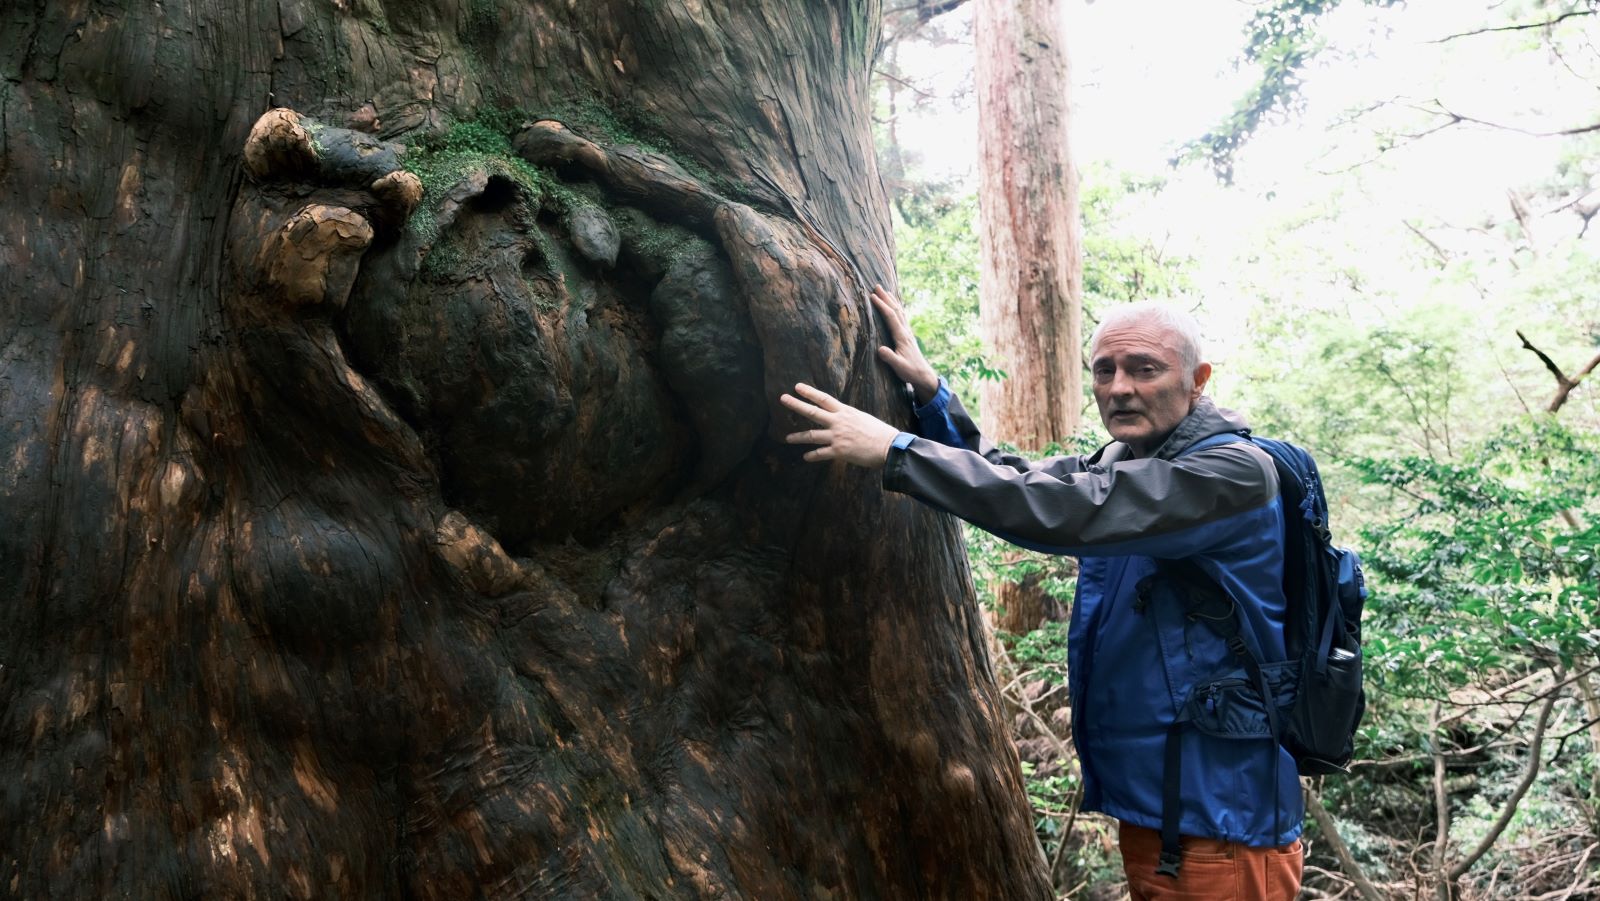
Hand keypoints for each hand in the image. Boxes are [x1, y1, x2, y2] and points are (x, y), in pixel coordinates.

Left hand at [780, 383, 898, 468]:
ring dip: (797, 437)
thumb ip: (849, 418)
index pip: (823, 399)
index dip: (809, 392)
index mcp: (845, 412)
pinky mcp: (839, 451)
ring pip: (811, 435)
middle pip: (812, 412)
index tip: (797, 387)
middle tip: (783, 399)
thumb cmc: (880, 433)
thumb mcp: (863, 418)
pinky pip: (820, 454)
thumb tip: (841, 419)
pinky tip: (805, 457)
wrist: (889, 447)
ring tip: (787, 438)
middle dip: (796, 405)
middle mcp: (838, 422)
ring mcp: (837, 436)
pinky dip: (812, 456)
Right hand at [870, 285, 939, 404]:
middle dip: (886, 298)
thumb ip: (889, 358)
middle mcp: (906, 331)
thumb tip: (880, 349)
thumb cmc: (910, 371)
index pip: (890, 317)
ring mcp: (908, 333)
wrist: (924, 376)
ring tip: (886, 291)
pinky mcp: (908, 336)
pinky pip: (902, 317)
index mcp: (902, 336)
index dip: (882, 305)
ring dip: (892, 301)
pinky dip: (897, 309)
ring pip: (900, 312)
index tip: (872, 296)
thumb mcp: (898, 366)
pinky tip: (895, 307)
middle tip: (877, 286)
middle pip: (896, 310)